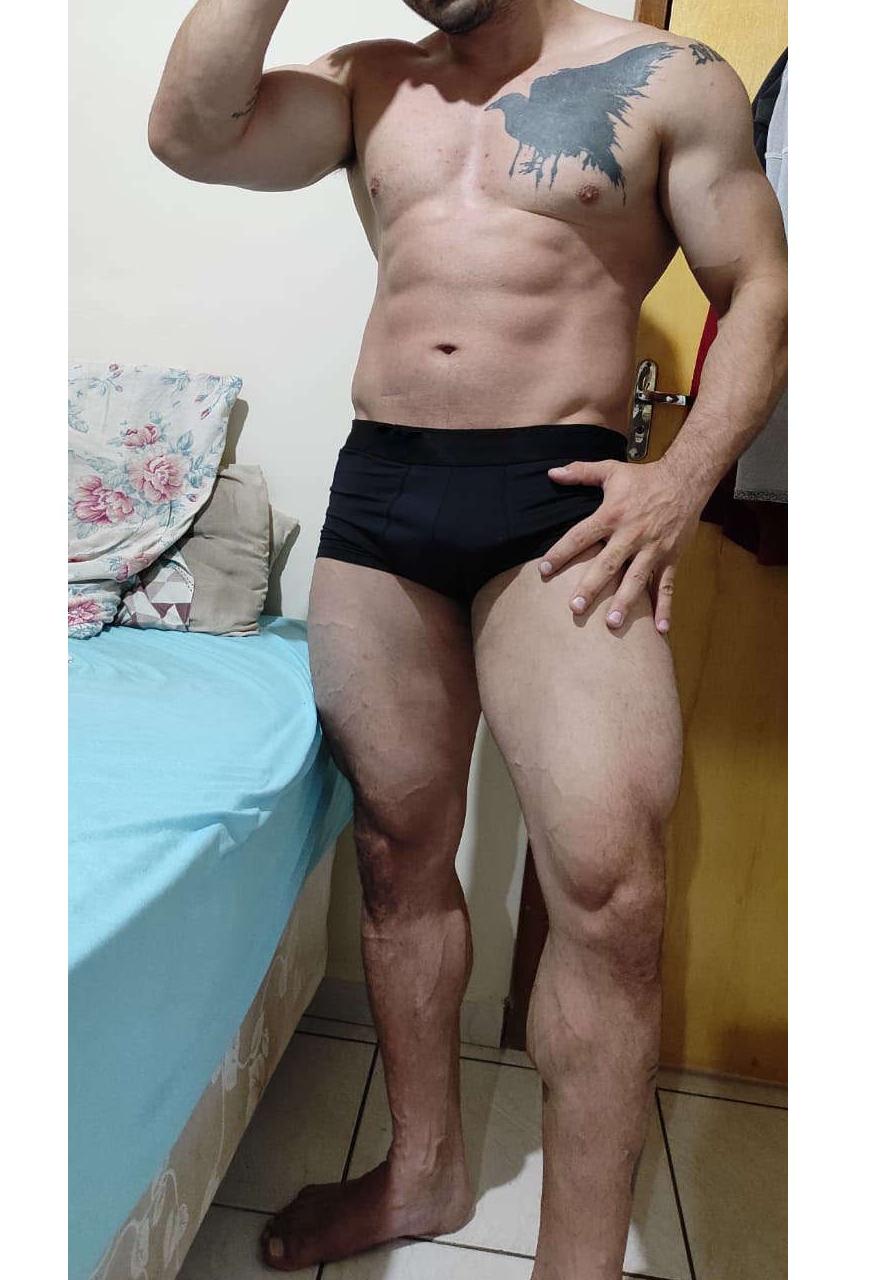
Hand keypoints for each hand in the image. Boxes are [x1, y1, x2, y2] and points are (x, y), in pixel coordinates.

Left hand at [538, 456, 702, 632]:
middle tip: (575, 607)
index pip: (581, 535)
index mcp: (613, 514)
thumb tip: (551, 473)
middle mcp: (632, 534)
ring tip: (612, 623)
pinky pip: (667, 586)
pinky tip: (660, 630)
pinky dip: (665, 608)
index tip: (543, 570)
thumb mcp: (611, 470)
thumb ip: (580, 472)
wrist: (687, 479)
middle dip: (591, 586)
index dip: (561, 552)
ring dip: (625, 602)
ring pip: (636, 579)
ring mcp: (653, 549)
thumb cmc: (645, 477)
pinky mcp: (671, 557)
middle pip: (607, 564)